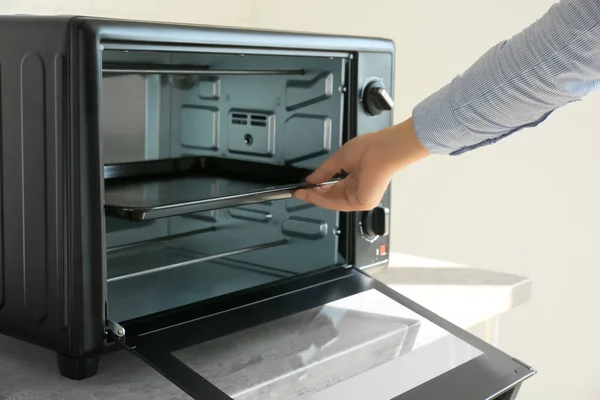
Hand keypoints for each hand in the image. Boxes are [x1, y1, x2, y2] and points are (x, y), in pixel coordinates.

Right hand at [293, 118, 428, 210]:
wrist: (382, 150)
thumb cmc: (368, 149)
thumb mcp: (340, 159)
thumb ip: (324, 171)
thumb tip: (310, 179)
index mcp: (357, 179)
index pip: (334, 188)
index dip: (318, 188)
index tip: (304, 187)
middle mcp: (359, 191)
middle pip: (332, 197)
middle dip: (314, 194)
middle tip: (298, 192)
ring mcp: (361, 199)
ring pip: (333, 202)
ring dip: (316, 198)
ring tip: (301, 193)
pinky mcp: (362, 203)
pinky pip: (338, 204)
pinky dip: (323, 200)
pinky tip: (312, 194)